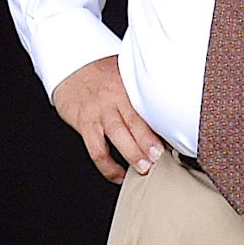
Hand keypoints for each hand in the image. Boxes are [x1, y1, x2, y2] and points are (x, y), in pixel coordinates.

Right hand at [51, 55, 166, 183]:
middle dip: (148, 142)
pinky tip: (119, 175)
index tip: (174, 140)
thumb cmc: (101, 75)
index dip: (161, 124)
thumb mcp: (125, 75)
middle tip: (160, 158)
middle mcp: (113, 98)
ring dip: (132, 154)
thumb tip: (166, 117)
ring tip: (144, 169)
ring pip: (116, 136)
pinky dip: (108, 167)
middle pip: (134, 121)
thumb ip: (142, 92)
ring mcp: (98, 112)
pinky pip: (97, 151)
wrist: (70, 69)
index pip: (148, 106)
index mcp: (128, 86)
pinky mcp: (85, 125)